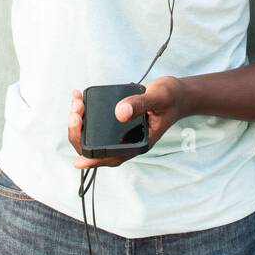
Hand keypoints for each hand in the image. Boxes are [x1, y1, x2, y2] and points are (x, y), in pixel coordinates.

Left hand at [67, 77, 186, 168]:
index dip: (94, 160)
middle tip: (75, 111)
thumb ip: (140, 104)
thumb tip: (119, 112)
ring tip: (76, 101)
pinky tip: (79, 99)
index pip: (112, 157)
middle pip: (96, 146)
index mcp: (139, 143)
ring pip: (93, 134)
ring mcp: (121, 131)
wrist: (178, 93)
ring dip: (80, 121)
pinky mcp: (117, 120)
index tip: (79, 161)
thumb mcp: (158, 97)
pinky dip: (85, 112)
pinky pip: (96, 122)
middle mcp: (127, 140)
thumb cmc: (171, 98)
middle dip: (80, 131)